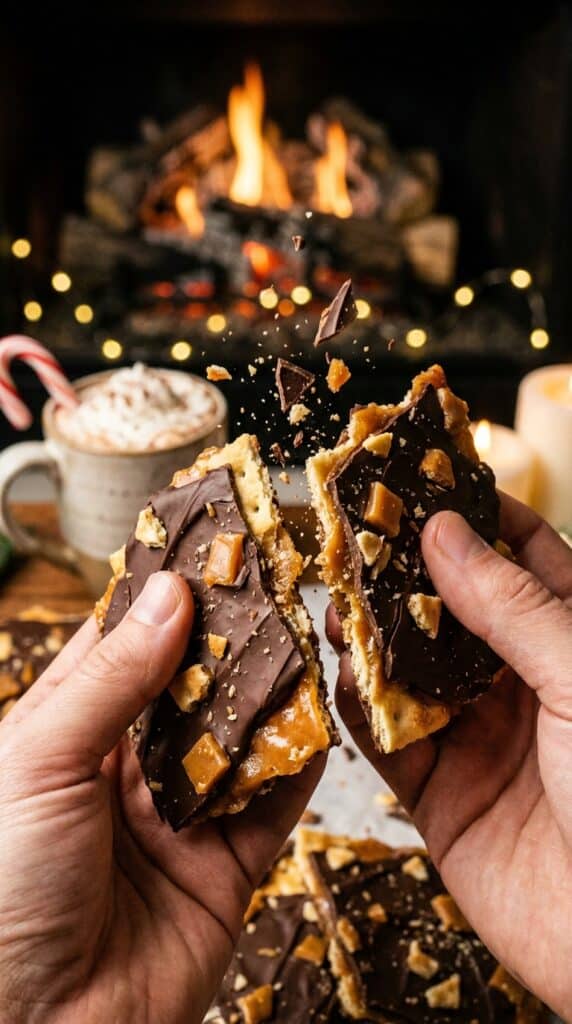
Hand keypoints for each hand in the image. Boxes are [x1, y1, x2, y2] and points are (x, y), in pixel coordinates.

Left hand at [0, 572, 322, 1023]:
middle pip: (193, 686)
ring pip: (239, 739)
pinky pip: (273, 807)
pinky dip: (298, 764)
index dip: (166, 593)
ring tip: (307, 631)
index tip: (208, 542)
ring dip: (272, 692)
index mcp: (67, 735)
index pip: (125, 645)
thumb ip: (111, 679)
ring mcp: (177, 820)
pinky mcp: (223, 872)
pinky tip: (319, 718)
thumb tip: (169, 593)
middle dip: (232, 637)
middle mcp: (124, 771)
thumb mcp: (38, 763)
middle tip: (275, 578)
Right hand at [327, 495, 571, 1020]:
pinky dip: (357, 709)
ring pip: (408, 670)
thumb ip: (511, 607)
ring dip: (369, 637)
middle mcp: (523, 685)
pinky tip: (341, 680)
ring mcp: (478, 739)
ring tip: (335, 602)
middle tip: (354, 535)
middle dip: (401, 573)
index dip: (472, 515)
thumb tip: (445, 533)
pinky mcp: (439, 797)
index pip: (520, 558)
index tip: (419, 477)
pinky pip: (384, 741)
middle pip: (449, 609)